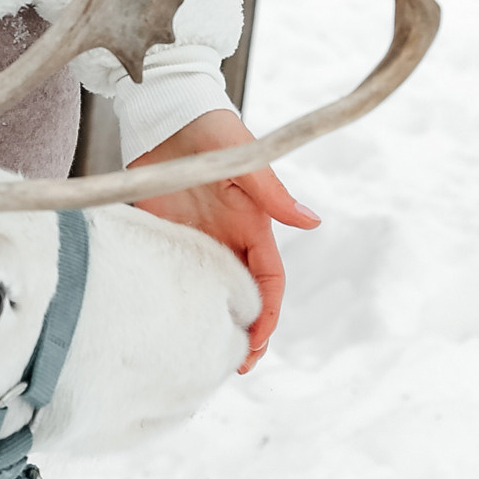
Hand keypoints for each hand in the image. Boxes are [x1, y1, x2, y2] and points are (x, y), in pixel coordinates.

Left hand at [128, 107, 318, 371]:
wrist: (167, 112)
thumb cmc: (213, 129)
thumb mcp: (244, 159)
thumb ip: (271, 192)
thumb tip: (312, 223)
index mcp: (253, 224)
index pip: (269, 279)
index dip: (268, 312)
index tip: (258, 341)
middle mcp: (230, 236)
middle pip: (245, 294)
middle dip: (248, 331)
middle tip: (239, 366)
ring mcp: (199, 236)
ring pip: (214, 290)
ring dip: (216, 321)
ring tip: (208, 356)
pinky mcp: (169, 232)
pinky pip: (178, 272)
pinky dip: (182, 299)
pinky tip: (174, 322)